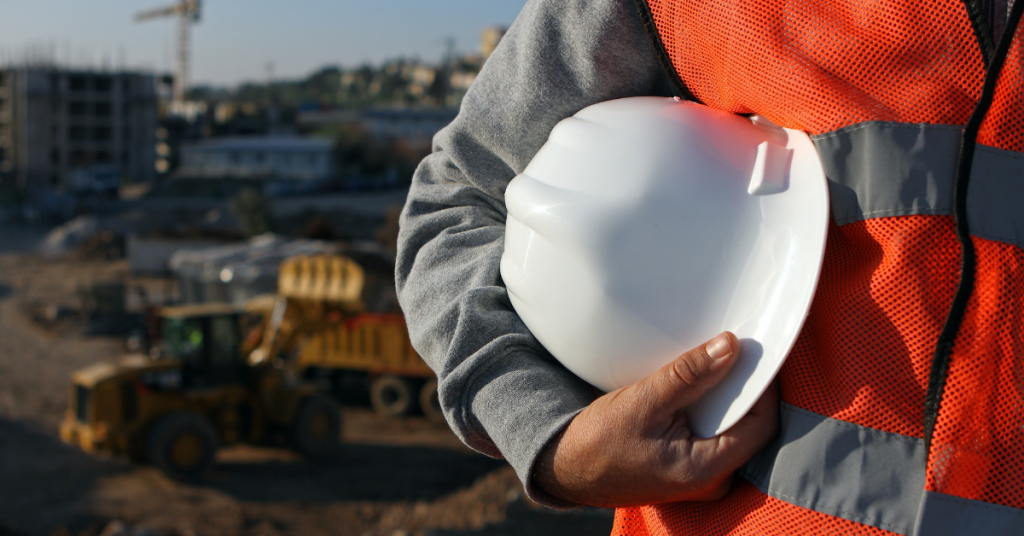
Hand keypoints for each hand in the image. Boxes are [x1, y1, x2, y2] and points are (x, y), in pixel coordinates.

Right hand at [533, 332, 778, 507]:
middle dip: (741, 389)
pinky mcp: (689, 467)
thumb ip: (690, 375)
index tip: (752, 352)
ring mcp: (700, 476)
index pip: (760, 424)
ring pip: (731, 428)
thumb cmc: (598, 442)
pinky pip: (714, 433)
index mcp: (705, 470)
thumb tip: (729, 347)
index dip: (762, 386)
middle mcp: (711, 479)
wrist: (567, 468)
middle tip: (729, 353)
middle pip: (749, 426)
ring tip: (707, 368)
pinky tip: (692, 389)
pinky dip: (707, 409)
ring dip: (723, 397)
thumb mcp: (644, 401)